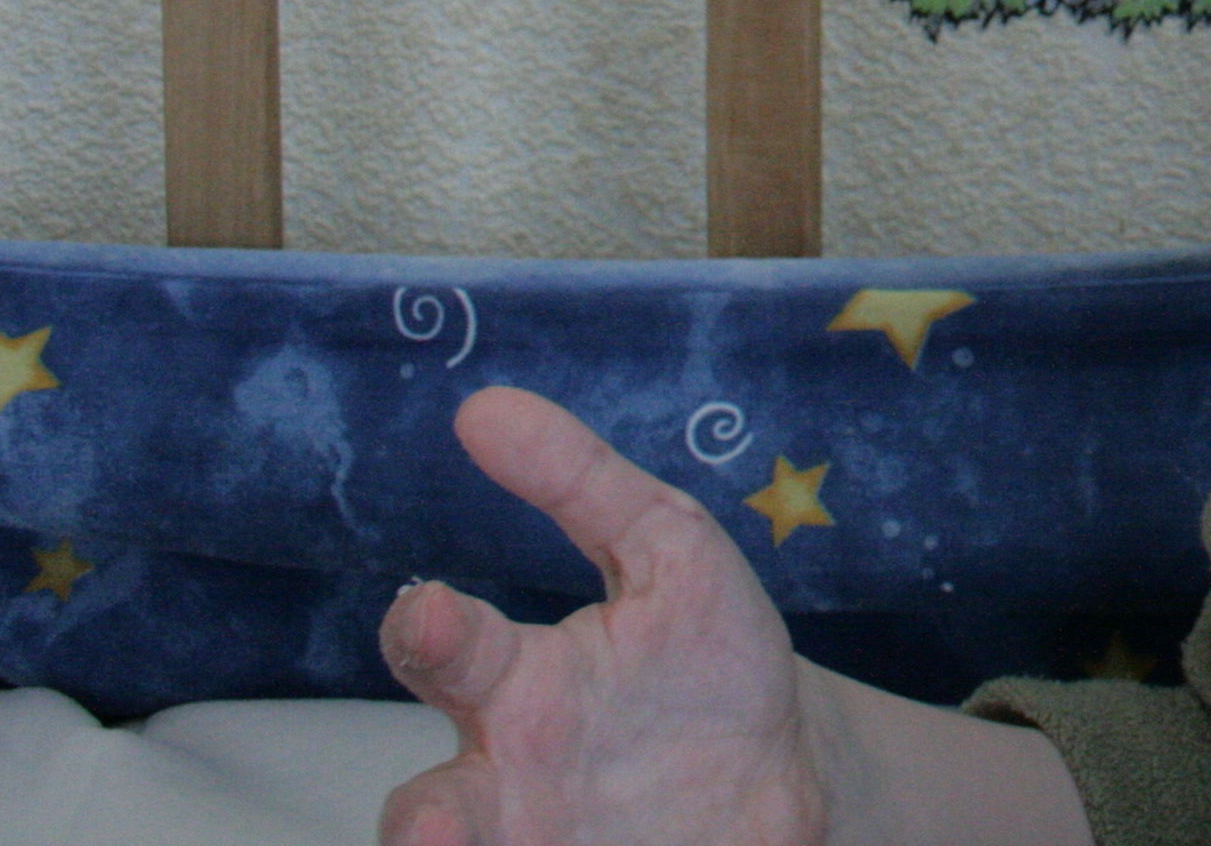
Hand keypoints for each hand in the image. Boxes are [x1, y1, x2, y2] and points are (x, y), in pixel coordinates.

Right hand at [378, 386, 831, 845]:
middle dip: (423, 829)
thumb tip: (482, 406)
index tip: (432, 610)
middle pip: (432, 814)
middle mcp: (511, 783)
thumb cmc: (702, 652)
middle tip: (431, 833)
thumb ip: (579, 481)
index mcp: (515, 685)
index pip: (441, 651)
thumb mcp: (665, 548)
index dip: (426, 629)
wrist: (787, 764)